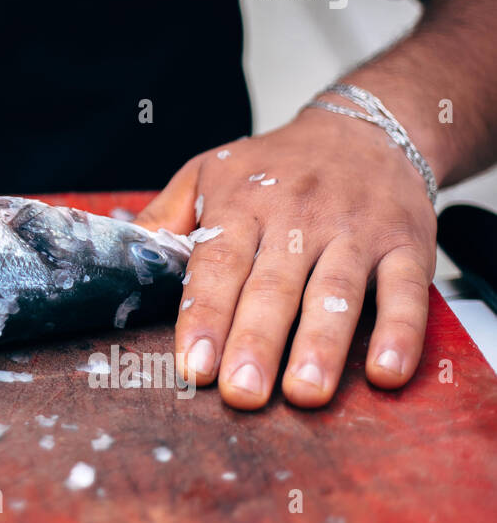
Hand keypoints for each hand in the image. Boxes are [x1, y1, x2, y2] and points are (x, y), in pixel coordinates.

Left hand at [135, 107, 436, 408]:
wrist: (364, 130)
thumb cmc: (274, 166)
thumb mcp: (206, 174)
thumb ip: (163, 219)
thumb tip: (115, 256)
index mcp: (243, 204)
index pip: (218, 265)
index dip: (206, 315)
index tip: (194, 365)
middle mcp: (299, 218)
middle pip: (274, 287)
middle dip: (255, 342)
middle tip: (241, 392)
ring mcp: (355, 232)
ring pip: (337, 293)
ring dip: (320, 346)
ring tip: (303, 393)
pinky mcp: (407, 245)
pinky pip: (407, 292)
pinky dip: (400, 334)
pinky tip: (384, 373)